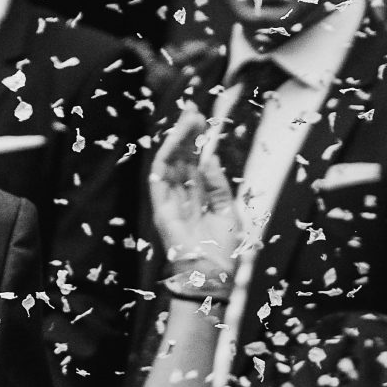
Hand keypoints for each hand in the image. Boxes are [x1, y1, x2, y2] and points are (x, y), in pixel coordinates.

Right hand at [148, 105, 247, 274]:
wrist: (213, 277)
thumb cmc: (223, 251)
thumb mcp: (228, 211)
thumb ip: (218, 185)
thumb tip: (211, 159)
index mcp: (199, 197)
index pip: (194, 162)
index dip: (197, 141)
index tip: (202, 119)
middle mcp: (182, 196)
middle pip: (181, 159)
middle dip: (186, 134)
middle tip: (193, 109)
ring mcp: (169, 202)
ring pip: (169, 164)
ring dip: (176, 140)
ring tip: (187, 119)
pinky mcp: (160, 209)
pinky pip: (158, 179)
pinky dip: (164, 159)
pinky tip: (172, 142)